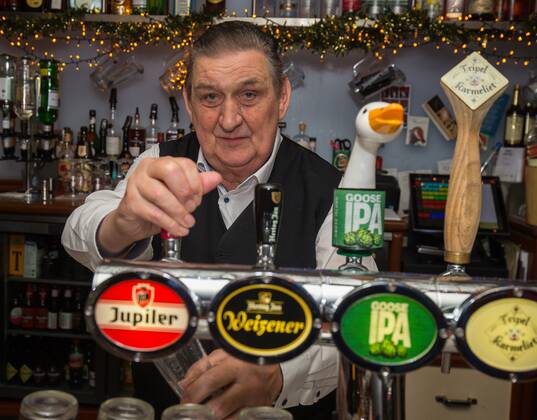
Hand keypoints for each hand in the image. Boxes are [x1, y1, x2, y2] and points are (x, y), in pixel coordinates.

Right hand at [99, 157, 221, 253]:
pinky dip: (170, 224)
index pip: (184, 164)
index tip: (198, 198)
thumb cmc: (156, 203)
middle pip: (170, 171)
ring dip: (178, 212)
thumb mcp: (179, 193)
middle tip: (191, 207)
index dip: (196, 183)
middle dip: (186, 192)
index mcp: (162, 162)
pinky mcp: (131, 203)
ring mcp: (136, 184)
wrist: (134, 220)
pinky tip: (178, 229)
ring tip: (187, 222)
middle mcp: (147, 169)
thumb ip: (197, 185)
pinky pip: (153, 213)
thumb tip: (216, 177)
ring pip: (160, 194)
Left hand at [180, 349, 282, 419]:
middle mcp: (247, 386)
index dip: (191, 394)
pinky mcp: (258, 413)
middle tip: (191, 412)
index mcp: (237, 367)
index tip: (183, 400)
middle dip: (200, 413)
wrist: (276, 364)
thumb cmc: (247, 357)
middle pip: (218, 408)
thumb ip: (202, 367)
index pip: (209, 383)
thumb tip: (185, 384)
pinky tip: (220, 415)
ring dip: (213, 419)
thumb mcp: (225, 354)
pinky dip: (227, 419)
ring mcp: (255, 403)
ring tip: (205, 414)